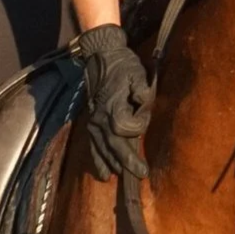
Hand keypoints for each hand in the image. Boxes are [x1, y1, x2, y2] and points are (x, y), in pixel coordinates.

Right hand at [75, 24, 151, 180]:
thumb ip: (141, 88)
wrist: (100, 57)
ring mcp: (93, 122)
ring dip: (113, 164)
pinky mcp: (90, 123)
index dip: (138, 127)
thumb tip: (143, 100)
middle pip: (114, 145)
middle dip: (128, 161)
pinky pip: (92, 146)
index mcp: (113, 105)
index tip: (144, 118)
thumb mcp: (136, 71)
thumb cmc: (122, 64)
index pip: (126, 127)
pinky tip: (104, 173)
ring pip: (102, 149)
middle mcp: (100, 117)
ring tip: (124, 177)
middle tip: (141, 173)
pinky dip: (98, 161)